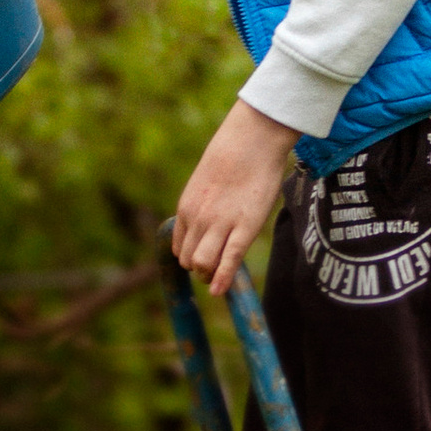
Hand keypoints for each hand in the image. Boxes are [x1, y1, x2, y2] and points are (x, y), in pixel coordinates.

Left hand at [173, 99, 300, 295]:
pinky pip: (229, 260)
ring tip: (218, 278)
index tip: (202, 258)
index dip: (190, 257)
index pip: (179, 247)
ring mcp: (220, 224)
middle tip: (213, 271)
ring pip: (204, 264)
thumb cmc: (234, 155)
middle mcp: (197, 219)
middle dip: (200, 269)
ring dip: (209, 275)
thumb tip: (210, 209)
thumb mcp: (207, 180)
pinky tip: (220, 291)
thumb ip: (204, 201)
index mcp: (186, 208)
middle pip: (190, 260)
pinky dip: (223, 279)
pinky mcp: (244, 227)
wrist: (251, 139)